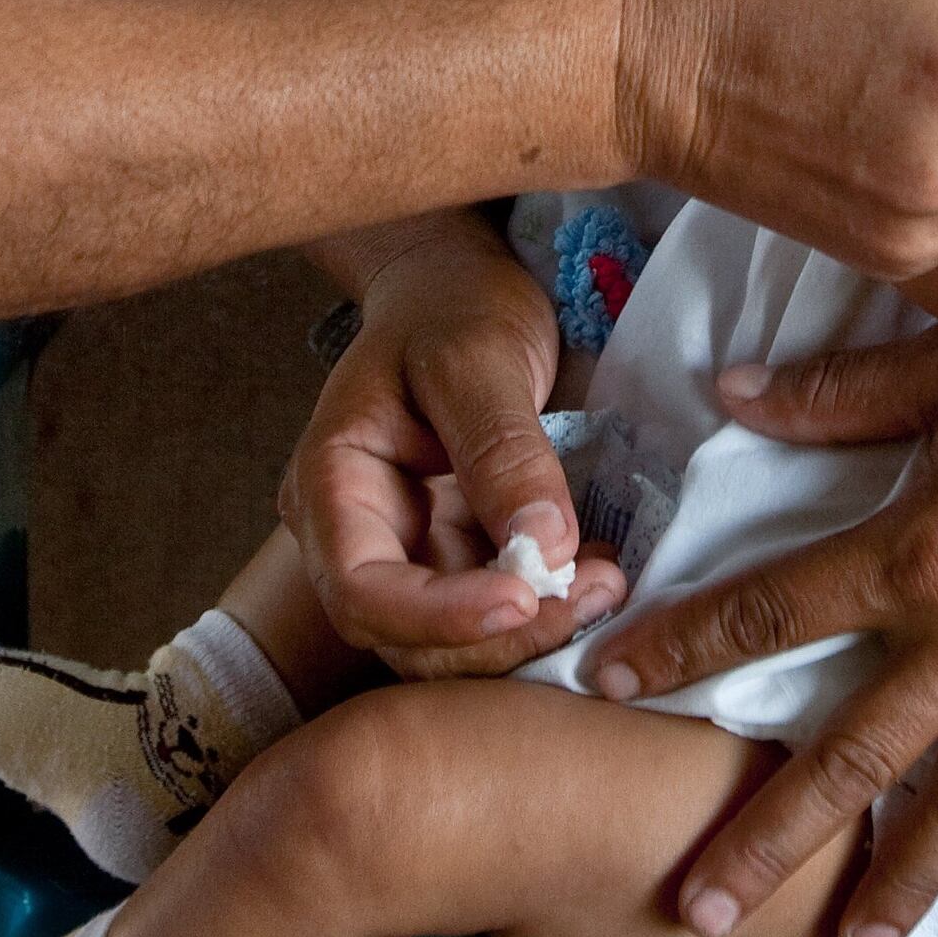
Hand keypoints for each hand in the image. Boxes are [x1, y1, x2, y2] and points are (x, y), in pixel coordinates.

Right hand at [286, 225, 623, 675]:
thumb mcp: (477, 359)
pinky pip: (490, 612)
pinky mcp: (454, 559)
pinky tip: (597, 576)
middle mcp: (355, 535)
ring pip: (451, 642)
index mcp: (330, 483)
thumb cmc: (451, 310)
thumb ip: (504, 451)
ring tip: (607, 584)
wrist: (455, 293)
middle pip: (405, 635)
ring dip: (530, 632)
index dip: (438, 615)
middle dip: (499, 633)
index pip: (360, 589)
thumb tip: (544, 549)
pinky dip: (545, 611)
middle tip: (595, 592)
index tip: (525, 597)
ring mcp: (405, 553)